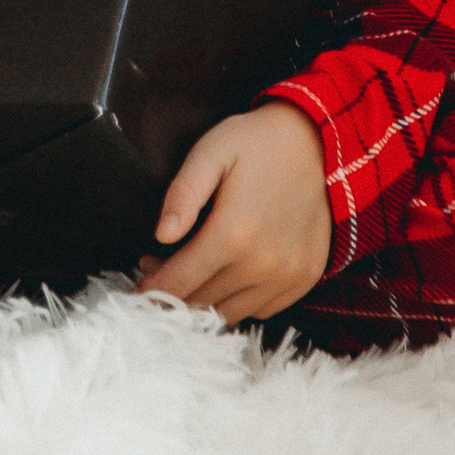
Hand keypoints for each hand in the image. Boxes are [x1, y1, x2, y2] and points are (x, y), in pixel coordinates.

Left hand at [135, 103, 332, 324]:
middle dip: (174, 291)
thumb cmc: (256, 143)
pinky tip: (227, 276)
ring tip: (190, 272)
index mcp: (233, 234)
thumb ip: (183, 194)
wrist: (317, 142)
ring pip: (230, 312)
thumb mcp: (211, 152)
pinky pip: (261, 309)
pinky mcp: (304, 279)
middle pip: (202, 300)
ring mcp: (286, 277)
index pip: (180, 282)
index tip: (137, 290)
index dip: (154, 289)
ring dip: (205, 300)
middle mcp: (262, 266)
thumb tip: (161, 235)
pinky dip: (238, 301)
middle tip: (156, 268)